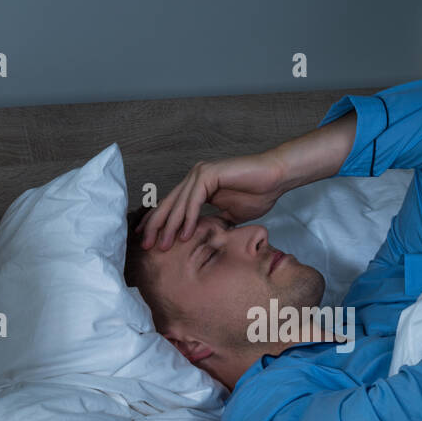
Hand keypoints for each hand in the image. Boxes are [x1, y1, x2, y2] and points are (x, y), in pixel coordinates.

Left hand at [139, 152, 288, 249]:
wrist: (275, 178)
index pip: (172, 207)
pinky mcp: (208, 174)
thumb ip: (213, 223)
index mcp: (197, 186)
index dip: (159, 223)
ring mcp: (200, 174)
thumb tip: (204, 238)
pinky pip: (194, 200)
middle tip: (146, 246)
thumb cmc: (257, 193)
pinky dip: (189, 219)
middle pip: (168, 204)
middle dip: (156, 226)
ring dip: (170, 226)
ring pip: (179, 204)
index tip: (148, 241)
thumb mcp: (230, 216)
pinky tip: (184, 235)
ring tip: (162, 245)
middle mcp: (194, 178)